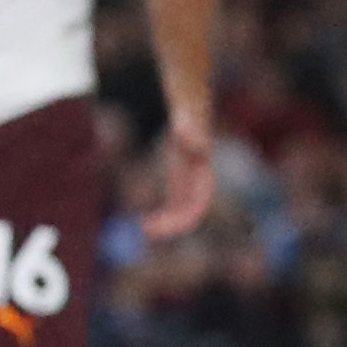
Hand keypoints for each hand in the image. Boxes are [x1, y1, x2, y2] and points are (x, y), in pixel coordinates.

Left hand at [139, 110, 215, 241]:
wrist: (189, 114)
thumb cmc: (188, 118)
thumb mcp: (188, 124)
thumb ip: (191, 132)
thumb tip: (198, 143)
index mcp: (203, 177)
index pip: (198, 206)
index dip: (183, 219)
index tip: (164, 225)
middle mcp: (199, 187)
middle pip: (188, 215)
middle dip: (171, 226)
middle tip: (147, 232)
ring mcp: (190, 188)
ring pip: (180, 216)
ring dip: (165, 226)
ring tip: (143, 230)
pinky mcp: (179, 186)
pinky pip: (172, 210)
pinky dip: (160, 218)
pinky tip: (143, 222)